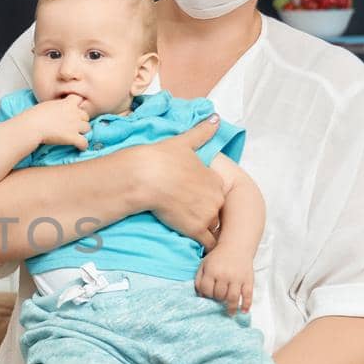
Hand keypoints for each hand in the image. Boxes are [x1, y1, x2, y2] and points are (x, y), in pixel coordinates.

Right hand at [24, 95, 90, 149]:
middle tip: (73, 125)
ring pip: (88, 128)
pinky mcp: (73, 137)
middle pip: (86, 116)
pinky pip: (84, 143)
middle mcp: (74, 113)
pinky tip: (79, 147)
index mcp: (67, 103)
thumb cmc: (35, 115)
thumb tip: (57, 111)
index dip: (77, 105)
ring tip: (76, 136)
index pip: (79, 98)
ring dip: (83, 132)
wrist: (33, 126)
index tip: (73, 109)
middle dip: (81, 120)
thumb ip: (57, 106)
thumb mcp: (48, 105)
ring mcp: (75, 125)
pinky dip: (83, 146)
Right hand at [124, 117, 224, 249]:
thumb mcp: (184, 142)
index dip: (205, 197)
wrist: (147, 177)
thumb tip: (215, 118)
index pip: (216, 193)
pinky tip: (198, 246)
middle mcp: (215, 197)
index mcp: (214, 179)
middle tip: (189, 214)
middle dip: (206, 214)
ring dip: (205, 229)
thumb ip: (202, 132)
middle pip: (216, 211)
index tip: (193, 200)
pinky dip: (205, 245)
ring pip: (212, 227)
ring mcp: (207, 214)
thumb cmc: (162, 158)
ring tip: (190, 229)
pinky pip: (208, 242)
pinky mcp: (196, 229)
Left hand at [196, 247, 253, 314]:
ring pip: (232, 298)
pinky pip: (248, 295)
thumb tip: (200, 296)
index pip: (206, 290)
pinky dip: (246, 305)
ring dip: (230, 307)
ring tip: (229, 313)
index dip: (206, 295)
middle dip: (218, 300)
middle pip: (219, 295)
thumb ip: (199, 279)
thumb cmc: (218, 257)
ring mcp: (237, 278)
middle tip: (219, 301)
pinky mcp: (248, 280)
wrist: (236, 246)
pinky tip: (243, 311)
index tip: (209, 296)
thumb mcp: (204, 265)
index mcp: (212, 271)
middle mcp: (225, 275)